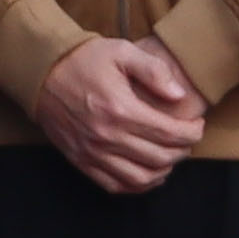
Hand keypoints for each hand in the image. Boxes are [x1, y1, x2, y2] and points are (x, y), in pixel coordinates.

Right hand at [32, 31, 207, 196]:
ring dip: (163, 170)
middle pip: (160, 157)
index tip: (197, 124)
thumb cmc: (85, 59)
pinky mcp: (81, 161)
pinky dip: (137, 185)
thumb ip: (154, 71)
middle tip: (187, 139)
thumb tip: (180, 95)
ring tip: (170, 156)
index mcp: (121, 109)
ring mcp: (92, 152)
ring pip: (140, 178)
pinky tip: (148, 173)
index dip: (192, 132)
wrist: (42, 72)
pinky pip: (115, 185)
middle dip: (182, 150)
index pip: (170, 133)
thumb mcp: (122, 51)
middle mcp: (107, 136)